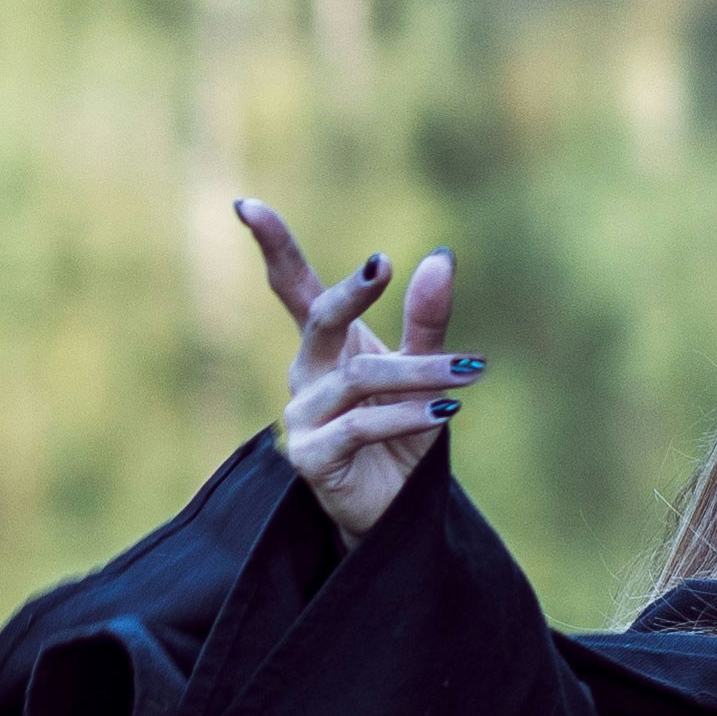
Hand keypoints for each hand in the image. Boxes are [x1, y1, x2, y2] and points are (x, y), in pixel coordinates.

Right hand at [234, 201, 485, 546]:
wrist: (394, 510)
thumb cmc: (401, 434)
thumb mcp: (423, 372)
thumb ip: (426, 321)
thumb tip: (440, 255)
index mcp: (326, 345)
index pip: (293, 287)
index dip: (272, 246)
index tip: (246, 205)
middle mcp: (305, 373)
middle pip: (319, 320)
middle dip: (350, 293)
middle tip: (383, 266)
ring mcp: (301, 416)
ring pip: (357, 378)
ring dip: (417, 373)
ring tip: (469, 372)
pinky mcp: (310, 456)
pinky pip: (359, 426)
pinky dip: (406, 417)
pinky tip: (446, 412)